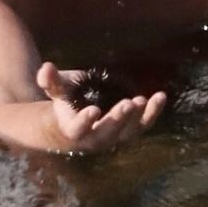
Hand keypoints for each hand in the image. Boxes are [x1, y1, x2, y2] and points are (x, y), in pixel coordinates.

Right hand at [36, 61, 166, 153]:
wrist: (72, 126)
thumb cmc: (63, 103)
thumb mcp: (56, 92)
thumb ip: (50, 81)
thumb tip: (46, 68)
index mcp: (73, 130)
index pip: (78, 129)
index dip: (85, 121)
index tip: (93, 110)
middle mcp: (94, 139)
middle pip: (107, 133)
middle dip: (118, 119)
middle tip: (128, 103)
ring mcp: (113, 137)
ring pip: (128, 132)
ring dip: (139, 118)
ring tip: (146, 99)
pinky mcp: (127, 131)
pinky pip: (142, 125)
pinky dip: (152, 113)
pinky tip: (161, 97)